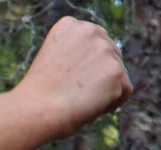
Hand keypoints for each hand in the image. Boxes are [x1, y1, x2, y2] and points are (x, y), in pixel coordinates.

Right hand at [16, 16, 132, 142]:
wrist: (34, 111)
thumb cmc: (37, 98)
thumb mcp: (53, 64)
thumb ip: (76, 57)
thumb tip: (99, 72)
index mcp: (70, 26)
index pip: (92, 45)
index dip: (83, 68)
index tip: (66, 83)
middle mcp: (91, 31)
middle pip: (109, 57)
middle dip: (97, 78)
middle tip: (73, 96)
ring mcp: (106, 50)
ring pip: (117, 74)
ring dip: (103, 91)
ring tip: (80, 102)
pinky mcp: (116, 71)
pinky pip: (125, 91)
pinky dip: (112, 104)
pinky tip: (92, 109)